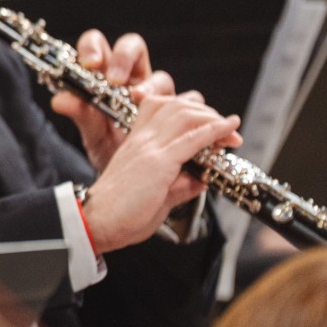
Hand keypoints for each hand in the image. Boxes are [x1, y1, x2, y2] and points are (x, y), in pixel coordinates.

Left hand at [50, 29, 174, 171]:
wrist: (132, 180)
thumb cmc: (110, 148)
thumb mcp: (93, 133)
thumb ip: (80, 115)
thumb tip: (60, 100)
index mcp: (105, 76)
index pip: (98, 45)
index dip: (94, 47)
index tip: (90, 64)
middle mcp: (133, 78)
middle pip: (134, 47)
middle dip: (124, 58)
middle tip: (115, 80)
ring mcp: (158, 94)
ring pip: (161, 76)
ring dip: (150, 86)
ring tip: (138, 100)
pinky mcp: (180, 111)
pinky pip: (190, 101)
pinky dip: (184, 108)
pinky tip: (174, 120)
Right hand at [84, 92, 241, 252]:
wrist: (96, 222)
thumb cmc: (120, 214)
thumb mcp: (155, 194)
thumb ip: (179, 185)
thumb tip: (202, 180)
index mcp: (136, 142)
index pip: (161, 107)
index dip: (189, 109)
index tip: (209, 125)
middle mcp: (142, 139)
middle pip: (177, 105)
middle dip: (207, 112)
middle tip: (226, 130)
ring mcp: (149, 148)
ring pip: (186, 114)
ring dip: (213, 119)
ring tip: (230, 133)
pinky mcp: (158, 162)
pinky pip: (191, 138)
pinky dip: (215, 130)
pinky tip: (229, 129)